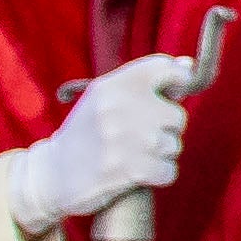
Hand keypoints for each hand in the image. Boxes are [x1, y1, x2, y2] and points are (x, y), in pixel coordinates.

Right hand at [8, 53, 198, 233]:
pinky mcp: (128, 169)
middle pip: (177, 116)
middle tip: (141, 137)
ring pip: (174, 146)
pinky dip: (159, 176)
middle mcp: (119, 106)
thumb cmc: (88, 132)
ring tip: (134, 155)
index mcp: (113, 84)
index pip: (165, 68)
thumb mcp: (107, 99)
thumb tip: (189, 65)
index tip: (173, 94)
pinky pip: (169, 171)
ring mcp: (124, 138)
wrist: (51, 174)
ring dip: (161, 155)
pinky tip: (139, 174)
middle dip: (166, 130)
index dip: (179, 81)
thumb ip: (146, 82)